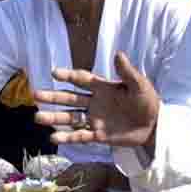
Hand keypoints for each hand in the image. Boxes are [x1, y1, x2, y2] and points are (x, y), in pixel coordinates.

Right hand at [33, 52, 159, 148]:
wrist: (155, 125)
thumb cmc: (148, 101)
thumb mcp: (140, 85)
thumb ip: (127, 72)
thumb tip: (118, 54)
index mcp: (103, 87)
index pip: (81, 79)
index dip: (68, 76)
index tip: (54, 73)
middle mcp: (95, 102)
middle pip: (70, 98)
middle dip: (53, 97)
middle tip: (35, 94)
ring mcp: (95, 119)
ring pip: (71, 118)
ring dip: (55, 118)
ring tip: (37, 118)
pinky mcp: (99, 135)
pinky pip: (80, 136)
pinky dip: (68, 137)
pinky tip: (54, 138)